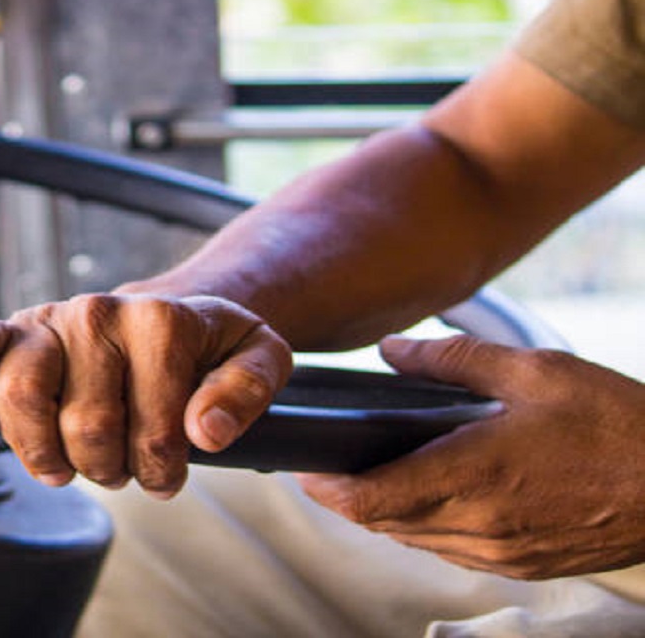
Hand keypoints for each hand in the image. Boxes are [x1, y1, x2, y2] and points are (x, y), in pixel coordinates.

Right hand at [0, 294, 291, 497]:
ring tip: (67, 463)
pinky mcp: (9, 329)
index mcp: (163, 320)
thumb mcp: (258, 357)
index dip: (164, 468)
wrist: (165, 314)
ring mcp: (50, 320)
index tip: (170, 468)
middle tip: (121, 465)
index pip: (157, 429)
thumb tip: (206, 430)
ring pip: (22, 395)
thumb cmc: (207, 348)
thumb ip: (247, 389)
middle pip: (88, 426)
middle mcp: (100, 312)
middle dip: (108, 468)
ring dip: (45, 453)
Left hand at [299, 334, 644, 579]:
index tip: (303, 471)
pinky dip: (427, 528)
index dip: (325, 490)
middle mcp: (480, 526)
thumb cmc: (618, 424)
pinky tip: (435, 496)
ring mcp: (502, 553)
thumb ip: (453, 360)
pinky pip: (453, 553)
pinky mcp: (524, 565)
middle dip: (349, 498)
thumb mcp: (535, 371)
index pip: (369, 501)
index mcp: (473, 475)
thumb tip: (393, 351)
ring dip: (387, 514)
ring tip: (376, 476)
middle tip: (330, 468)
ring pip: (415, 541)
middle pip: (383, 524)